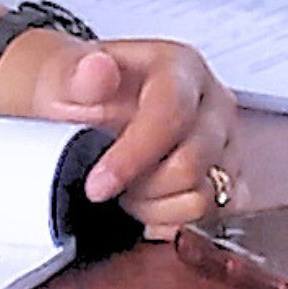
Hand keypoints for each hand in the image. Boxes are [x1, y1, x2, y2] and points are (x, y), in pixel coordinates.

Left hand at [0, 29, 233, 232]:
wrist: (86, 107)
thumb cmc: (78, 92)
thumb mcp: (57, 77)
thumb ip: (70, 76)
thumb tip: (95, 70)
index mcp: (179, 68)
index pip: (171, 114)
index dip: (133, 157)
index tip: (97, 185)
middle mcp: (212, 103)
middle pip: (190, 164)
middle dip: (139, 187)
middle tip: (104, 184)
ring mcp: (226, 143)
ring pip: (204, 197)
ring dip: (155, 207)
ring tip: (126, 191)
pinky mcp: (230, 178)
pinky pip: (213, 217)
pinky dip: (173, 220)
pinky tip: (147, 205)